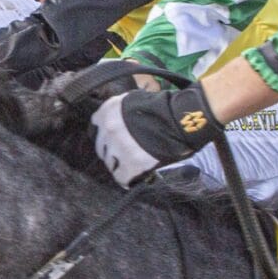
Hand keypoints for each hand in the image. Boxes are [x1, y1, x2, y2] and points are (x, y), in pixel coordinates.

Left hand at [91, 83, 219, 186]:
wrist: (181, 118)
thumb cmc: (164, 106)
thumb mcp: (136, 99)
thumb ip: (122, 111)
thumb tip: (120, 121)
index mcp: (109, 110)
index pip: (95, 125)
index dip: (104, 133)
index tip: (110, 138)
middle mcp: (110, 129)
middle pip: (101, 147)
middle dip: (110, 151)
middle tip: (122, 154)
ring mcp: (119, 147)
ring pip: (110, 163)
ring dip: (118, 164)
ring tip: (129, 166)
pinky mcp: (132, 164)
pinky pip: (122, 177)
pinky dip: (126, 179)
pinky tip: (131, 178)